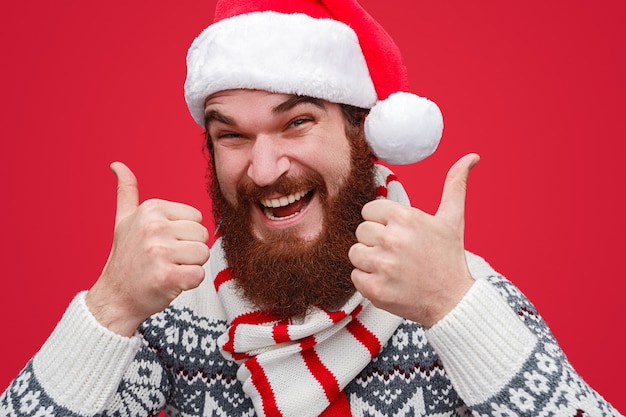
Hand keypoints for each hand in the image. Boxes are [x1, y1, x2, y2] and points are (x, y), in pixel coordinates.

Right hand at [86, 162, 209, 335]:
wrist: (115, 297)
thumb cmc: (126, 258)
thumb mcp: (124, 220)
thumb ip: (127, 192)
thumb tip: (117, 164)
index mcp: (151, 209)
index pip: (196, 217)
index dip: (185, 234)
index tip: (163, 243)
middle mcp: (154, 226)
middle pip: (203, 235)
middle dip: (189, 251)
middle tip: (165, 259)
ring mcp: (159, 251)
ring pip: (203, 255)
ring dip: (190, 267)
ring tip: (167, 269)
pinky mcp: (166, 276)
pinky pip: (199, 275)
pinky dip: (189, 283)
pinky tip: (170, 283)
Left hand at [348, 153, 479, 326]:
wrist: (453, 302)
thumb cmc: (449, 259)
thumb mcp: (452, 220)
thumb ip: (454, 185)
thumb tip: (471, 156)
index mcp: (406, 218)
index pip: (369, 210)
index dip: (381, 222)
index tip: (396, 234)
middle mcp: (392, 240)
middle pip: (361, 231)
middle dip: (375, 241)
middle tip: (396, 253)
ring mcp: (382, 265)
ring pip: (355, 253)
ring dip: (369, 261)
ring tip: (392, 267)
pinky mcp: (375, 289)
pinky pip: (355, 276)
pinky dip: (367, 281)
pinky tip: (388, 282)